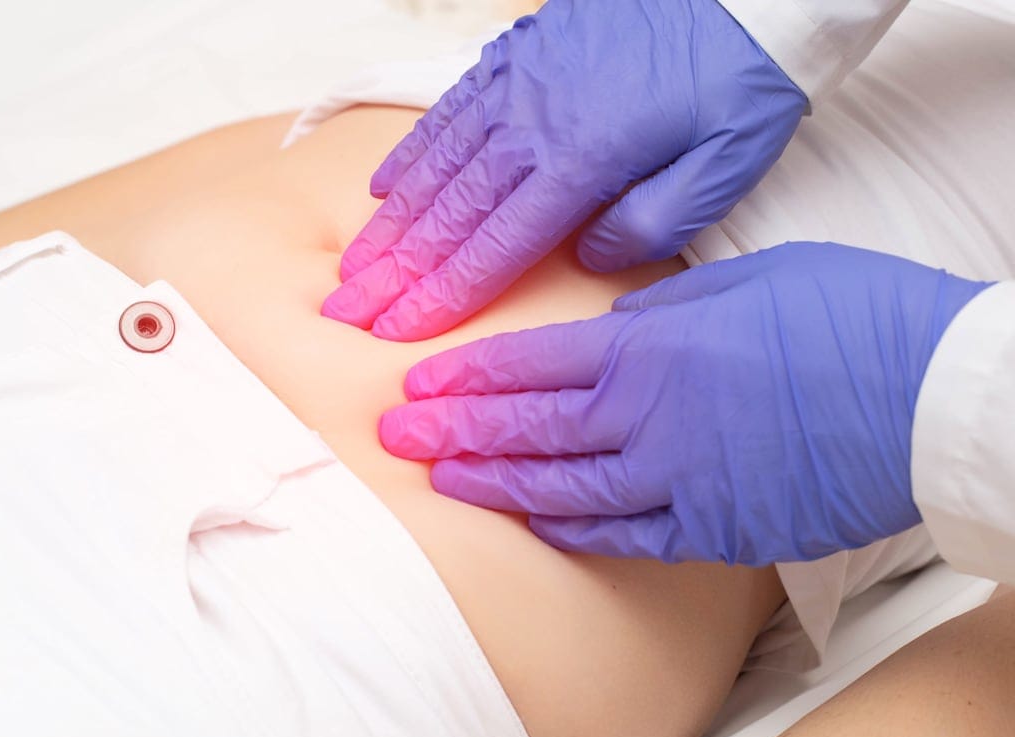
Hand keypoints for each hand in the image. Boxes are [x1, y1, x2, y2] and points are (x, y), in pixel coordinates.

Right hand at [323, 0, 806, 340]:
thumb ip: (650, 224)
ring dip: (390, 223)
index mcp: (581, 163)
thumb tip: (587, 257)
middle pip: (448, 215)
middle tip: (348, 309)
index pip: (493, 249)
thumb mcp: (724, 165)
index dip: (440, 296)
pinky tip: (383, 187)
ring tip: (354, 263)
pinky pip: (448, 113)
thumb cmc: (739, 76)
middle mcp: (531, 126)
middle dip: (394, 271)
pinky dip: (411, 155)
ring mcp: (516, 86)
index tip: (396, 330)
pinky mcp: (516, 55)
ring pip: (436, 168)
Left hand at [378, 243, 990, 564]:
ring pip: (560, 485)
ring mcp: (677, 477)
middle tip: (394, 435)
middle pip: (526, 427)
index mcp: (649, 345)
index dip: (466, 376)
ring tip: (441, 480)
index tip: (416, 384)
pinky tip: (535, 524)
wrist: (931, 395)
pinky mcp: (715, 525)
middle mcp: (647, 416)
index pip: (529, 363)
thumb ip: (659, 310)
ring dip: (494, 482)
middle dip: (453, 430)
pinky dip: (573, 528)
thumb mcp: (739, 281)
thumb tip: (607, 321)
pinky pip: (625, 533)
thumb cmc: (846, 315)